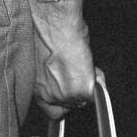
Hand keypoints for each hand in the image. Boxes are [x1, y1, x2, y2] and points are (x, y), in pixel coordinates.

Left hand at [31, 0, 94, 119]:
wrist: (53, 25)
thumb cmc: (44, 34)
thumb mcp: (42, 61)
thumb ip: (51, 76)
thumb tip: (62, 76)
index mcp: (37, 87)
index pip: (51, 111)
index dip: (62, 103)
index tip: (68, 93)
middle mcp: (50, 96)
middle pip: (71, 105)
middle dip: (77, 91)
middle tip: (76, 72)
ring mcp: (68, 96)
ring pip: (85, 97)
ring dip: (88, 83)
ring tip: (80, 62)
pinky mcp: (84, 91)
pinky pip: (99, 90)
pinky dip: (99, 78)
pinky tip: (89, 62)